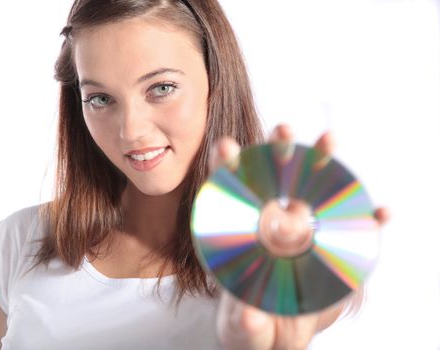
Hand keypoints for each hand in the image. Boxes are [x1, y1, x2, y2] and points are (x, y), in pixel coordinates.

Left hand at [210, 124, 389, 349]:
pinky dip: (369, 221)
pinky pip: (354, 231)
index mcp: (244, 235)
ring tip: (328, 140)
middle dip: (277, 150)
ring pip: (315, 191)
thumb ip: (245, 322)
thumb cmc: (253, 323)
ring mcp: (306, 232)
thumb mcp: (244, 328)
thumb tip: (251, 317)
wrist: (282, 334)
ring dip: (323, 164)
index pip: (231, 195)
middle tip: (281, 129)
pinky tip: (381, 213)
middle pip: (274, 179)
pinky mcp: (333, 249)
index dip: (227, 168)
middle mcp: (274, 224)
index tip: (225, 147)